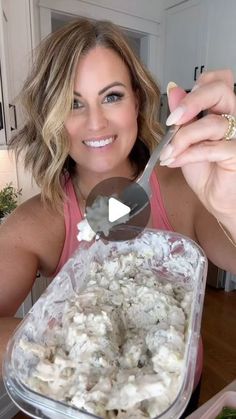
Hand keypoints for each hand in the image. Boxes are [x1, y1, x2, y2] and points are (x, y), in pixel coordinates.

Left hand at [161, 69, 235, 221]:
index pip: (218, 80)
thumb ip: (184, 116)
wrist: (217, 199)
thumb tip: (174, 89)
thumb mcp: (188, 140)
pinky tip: (175, 161)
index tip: (178, 106)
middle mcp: (235, 117)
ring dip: (182, 138)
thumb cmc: (207, 171)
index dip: (198, 85)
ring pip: (211, 123)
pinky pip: (211, 147)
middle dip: (191, 102)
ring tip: (168, 153)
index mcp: (224, 110)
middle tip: (172, 121)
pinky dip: (188, 154)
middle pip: (220, 90)